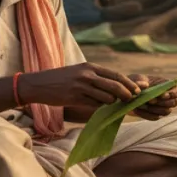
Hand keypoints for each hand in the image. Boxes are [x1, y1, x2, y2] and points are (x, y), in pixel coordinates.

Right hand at [18, 63, 139, 107]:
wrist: (38, 84)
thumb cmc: (61, 79)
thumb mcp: (80, 73)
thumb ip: (96, 77)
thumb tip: (116, 87)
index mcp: (90, 67)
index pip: (116, 75)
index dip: (129, 84)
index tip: (138, 90)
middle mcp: (87, 75)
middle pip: (115, 85)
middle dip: (126, 94)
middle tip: (132, 100)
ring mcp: (81, 86)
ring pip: (106, 97)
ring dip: (113, 103)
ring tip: (113, 105)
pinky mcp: (75, 98)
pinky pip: (94, 105)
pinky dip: (100, 108)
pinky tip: (100, 108)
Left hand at [127, 74, 176, 119]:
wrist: (126, 93)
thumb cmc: (134, 83)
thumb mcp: (136, 79)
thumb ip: (140, 82)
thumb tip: (146, 85)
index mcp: (167, 86)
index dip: (174, 94)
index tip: (164, 94)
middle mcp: (168, 97)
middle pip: (174, 103)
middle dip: (163, 102)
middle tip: (151, 100)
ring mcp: (162, 107)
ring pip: (166, 111)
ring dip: (154, 108)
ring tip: (142, 104)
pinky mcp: (155, 114)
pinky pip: (155, 117)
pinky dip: (146, 114)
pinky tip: (137, 109)